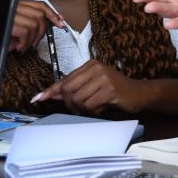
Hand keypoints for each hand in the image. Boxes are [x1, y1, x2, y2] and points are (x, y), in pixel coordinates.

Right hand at [10, 0, 63, 51]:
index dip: (52, 14)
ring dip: (32, 39)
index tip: (60, 23)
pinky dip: (25, 42)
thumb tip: (57, 21)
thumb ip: (35, 22)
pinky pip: (26, 32)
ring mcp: (11, 13)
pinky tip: (18, 46)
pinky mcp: (8, 22)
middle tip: (35, 42)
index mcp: (17, 5)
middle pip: (40, 15)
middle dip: (42, 31)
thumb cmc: (1, 35)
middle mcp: (14, 6)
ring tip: (24, 46)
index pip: (40, 5)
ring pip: (35, 24)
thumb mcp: (18, 28)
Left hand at [30, 60, 148, 114]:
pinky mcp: (110, 90)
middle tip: (81, 110)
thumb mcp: (94, 87)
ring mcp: (104, 78)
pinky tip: (102, 109)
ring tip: (95, 108)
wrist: (140, 94)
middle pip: (68, 90)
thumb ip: (74, 89)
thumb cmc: (115, 92)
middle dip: (70, 104)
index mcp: (90, 65)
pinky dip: (94, 112)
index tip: (37, 98)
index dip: (51, 90)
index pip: (65, 79)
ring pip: (78, 100)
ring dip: (84, 110)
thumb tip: (51, 94)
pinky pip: (90, 106)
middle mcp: (96, 68)